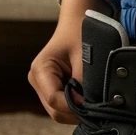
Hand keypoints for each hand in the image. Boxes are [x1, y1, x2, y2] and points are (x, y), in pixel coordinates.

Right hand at [28, 0, 109, 123]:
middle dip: (76, 111)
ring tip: (95, 102)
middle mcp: (37, 80)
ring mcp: (42, 87)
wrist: (77, 23)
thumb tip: (90, 106)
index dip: (74, 106)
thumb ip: (85, 82)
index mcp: (40, 69)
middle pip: (55, 110)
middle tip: (99, 108)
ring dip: (77, 110)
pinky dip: (77, 106)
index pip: (54, 100)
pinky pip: (63, 106)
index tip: (94, 104)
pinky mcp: (51, 89)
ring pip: (59, 111)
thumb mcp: (85, 56)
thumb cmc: (81, 34)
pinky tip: (89, 98)